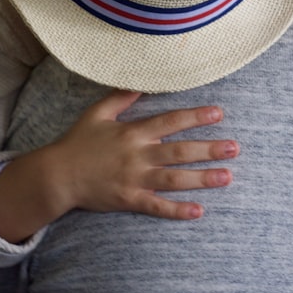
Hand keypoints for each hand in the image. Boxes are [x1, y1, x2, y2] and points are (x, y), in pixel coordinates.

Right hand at [46, 89, 235, 219]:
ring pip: (174, 179)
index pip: (170, 121)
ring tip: (227, 177)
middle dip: (209, 149)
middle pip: (179, 151)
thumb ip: (120, 97)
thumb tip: (141, 81)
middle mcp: (137, 155)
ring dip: (202, 178)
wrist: (57, 176)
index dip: (195, 117)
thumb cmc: (77, 142)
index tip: (218, 114)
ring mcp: (134, 179)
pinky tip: (198, 211)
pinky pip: (156, 206)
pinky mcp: (129, 200)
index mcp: (132, 132)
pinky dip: (177, 210)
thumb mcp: (96, 113)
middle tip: (235, 148)